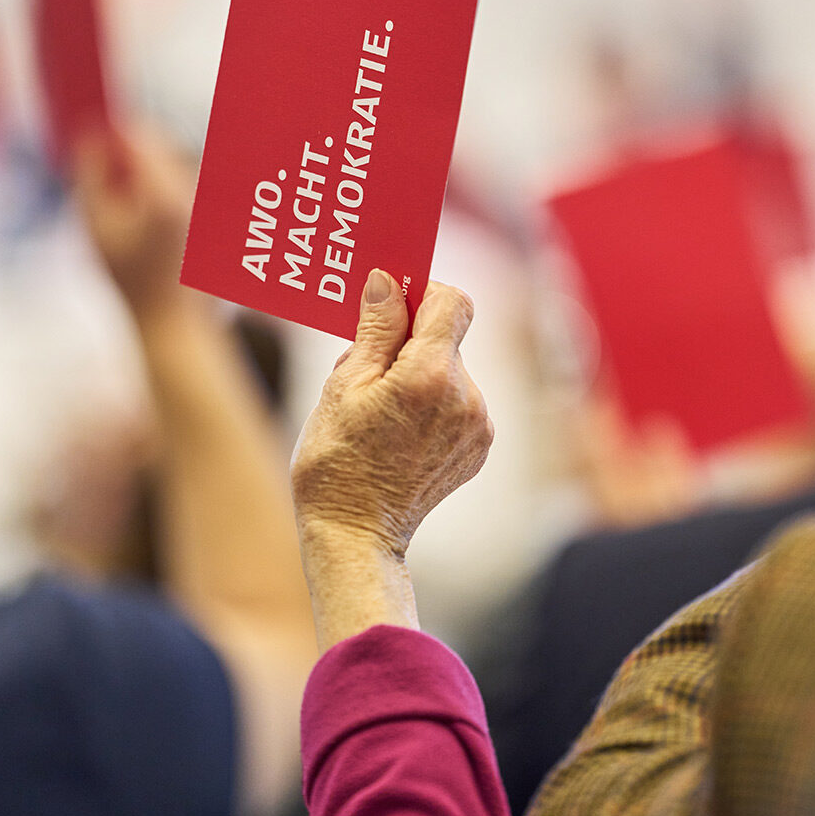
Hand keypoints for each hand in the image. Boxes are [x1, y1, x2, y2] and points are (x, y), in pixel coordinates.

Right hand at [73, 123, 196, 316]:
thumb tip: (90, 135)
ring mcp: (206, 202)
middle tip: (100, 175)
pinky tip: (144, 219)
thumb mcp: (95, 223)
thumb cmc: (129, 278)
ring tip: (124, 208)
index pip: (139, 136)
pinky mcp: (210, 213)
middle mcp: (194, 192)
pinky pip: (180, 183)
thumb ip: (90, 173)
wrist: (171, 320)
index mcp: (166, 194)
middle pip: (158, 145)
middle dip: (127, 152)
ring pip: (169, 163)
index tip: (91, 131)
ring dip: (143, 171)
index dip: (112, 129)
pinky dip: (158, 189)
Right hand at [292, 272, 493, 561]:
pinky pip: (458, 405)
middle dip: (408, 343)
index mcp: (432, 375)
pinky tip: (398, 433)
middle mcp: (467, 398)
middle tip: (366, 372)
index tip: (391, 306)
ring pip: (450, 372)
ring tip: (378, 411)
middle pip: (447, 339)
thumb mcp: (343, 385)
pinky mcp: (478, 448)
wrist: (355, 535)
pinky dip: (432, 406)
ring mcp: (478, 426)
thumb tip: (387, 281)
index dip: (421, 293)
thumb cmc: (336, 460)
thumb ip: (375, 328)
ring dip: (419, 376)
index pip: (451, 301)